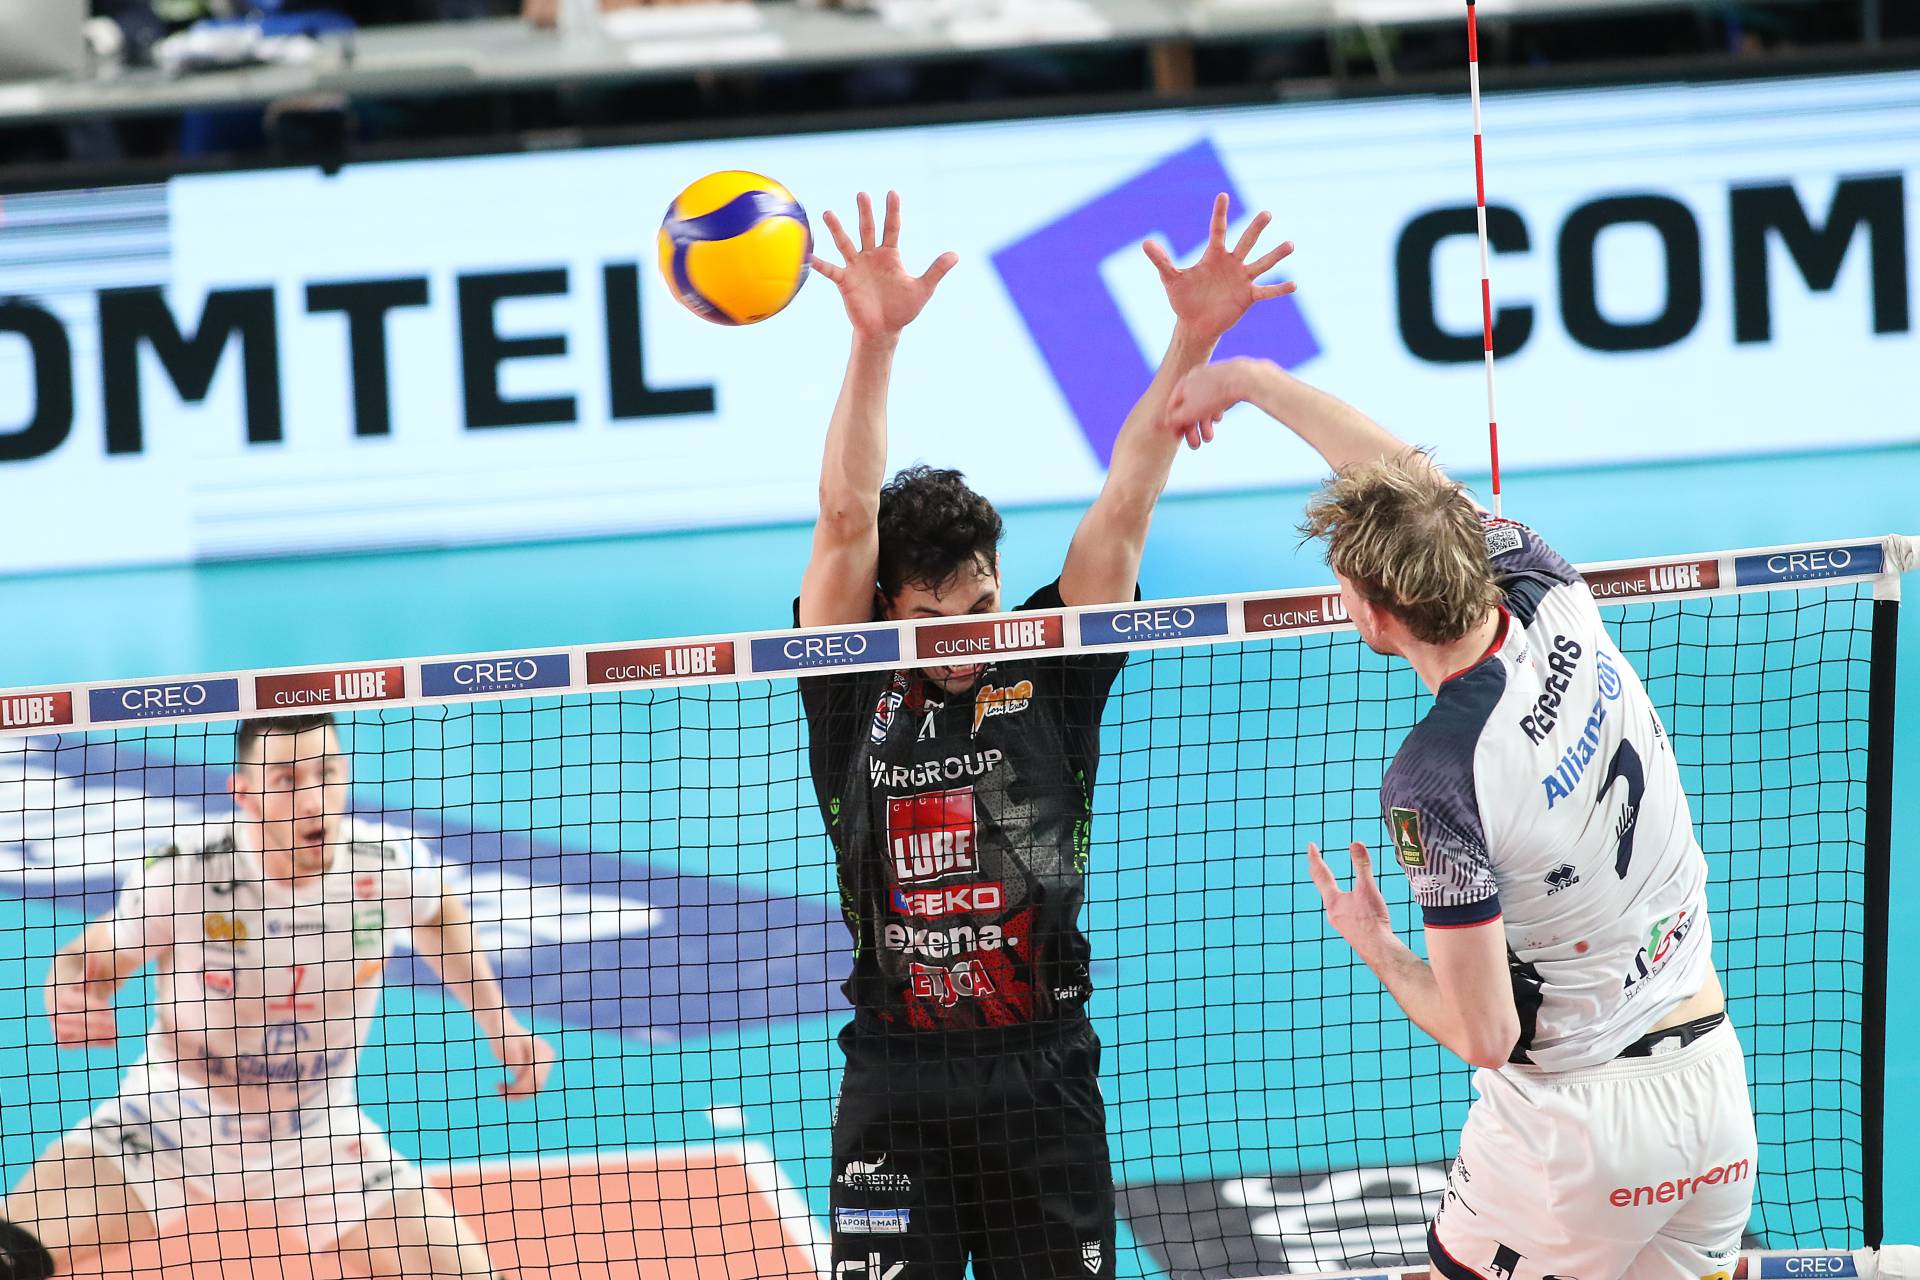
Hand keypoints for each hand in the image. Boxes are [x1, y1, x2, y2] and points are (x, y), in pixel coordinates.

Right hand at [48, 941, 122, 1048]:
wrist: (66, 987)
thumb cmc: (80, 976)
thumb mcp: (86, 970)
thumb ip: (90, 967)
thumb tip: (94, 957)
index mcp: (58, 993)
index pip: (72, 1001)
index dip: (90, 1006)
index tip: (109, 1008)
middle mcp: (53, 1010)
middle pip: (70, 1020)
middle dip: (93, 1023)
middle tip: (114, 1025)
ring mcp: (55, 1023)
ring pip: (69, 1034)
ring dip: (92, 1036)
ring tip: (115, 1035)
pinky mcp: (61, 1035)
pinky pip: (72, 1043)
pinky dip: (91, 1043)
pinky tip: (112, 1043)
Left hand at [494, 1018, 555, 1099]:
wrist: (501, 1028)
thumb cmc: (500, 1033)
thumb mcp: (503, 1042)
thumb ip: (512, 1053)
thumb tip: (519, 1072)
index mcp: (543, 1051)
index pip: (536, 1078)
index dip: (518, 1087)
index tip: (497, 1086)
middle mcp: (547, 1058)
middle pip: (537, 1086)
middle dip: (518, 1093)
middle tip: (498, 1091)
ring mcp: (544, 1065)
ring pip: (534, 1090)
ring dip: (517, 1094)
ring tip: (499, 1089)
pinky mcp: (537, 1071)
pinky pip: (530, 1089)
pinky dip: (516, 1092)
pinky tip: (502, 1087)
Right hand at [811, 191, 958, 340]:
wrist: (884, 330)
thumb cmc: (903, 309)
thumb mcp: (923, 289)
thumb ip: (936, 270)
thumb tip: (956, 254)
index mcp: (890, 255)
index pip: (892, 227)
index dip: (893, 211)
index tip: (892, 192)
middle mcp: (871, 256)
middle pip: (867, 229)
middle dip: (865, 212)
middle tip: (862, 194)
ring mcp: (856, 267)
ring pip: (845, 243)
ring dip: (837, 229)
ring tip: (828, 213)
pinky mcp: (844, 282)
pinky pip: (831, 271)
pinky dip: (821, 264)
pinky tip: (810, 256)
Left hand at [1143, 193, 1294, 343]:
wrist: (1194, 324)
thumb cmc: (1183, 299)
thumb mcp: (1171, 279)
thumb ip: (1161, 261)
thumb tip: (1146, 243)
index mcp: (1213, 256)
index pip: (1218, 230)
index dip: (1220, 213)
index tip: (1223, 195)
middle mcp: (1231, 263)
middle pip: (1245, 242)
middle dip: (1255, 229)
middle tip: (1266, 213)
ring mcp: (1242, 279)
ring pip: (1261, 264)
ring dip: (1275, 255)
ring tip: (1290, 244)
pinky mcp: (1248, 297)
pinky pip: (1266, 291)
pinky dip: (1279, 289)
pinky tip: (1293, 284)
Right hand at [1164, 357, 1265, 450]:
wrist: (1244, 378)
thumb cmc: (1214, 396)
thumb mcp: (1189, 413)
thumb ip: (1172, 420)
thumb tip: (1156, 425)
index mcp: (1183, 382)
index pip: (1172, 406)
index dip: (1174, 424)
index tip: (1178, 438)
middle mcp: (1195, 377)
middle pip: (1188, 406)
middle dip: (1192, 428)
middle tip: (1196, 445)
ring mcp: (1211, 377)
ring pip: (1203, 404)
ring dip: (1204, 423)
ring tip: (1210, 438)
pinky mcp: (1226, 379)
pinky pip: (1216, 398)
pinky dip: (1215, 410)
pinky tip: (1219, 417)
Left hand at [1307, 841, 1395, 952]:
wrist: (1377, 949)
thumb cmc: (1371, 919)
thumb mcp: (1367, 888)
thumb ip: (1362, 865)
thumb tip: (1355, 843)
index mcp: (1332, 900)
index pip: (1320, 873)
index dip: (1315, 858)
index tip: (1310, 846)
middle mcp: (1331, 912)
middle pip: (1322, 887)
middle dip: (1320, 872)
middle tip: (1315, 860)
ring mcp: (1339, 923)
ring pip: (1332, 900)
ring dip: (1330, 888)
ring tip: (1329, 881)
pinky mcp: (1349, 931)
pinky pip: (1342, 911)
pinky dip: (1342, 901)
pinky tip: (1350, 905)